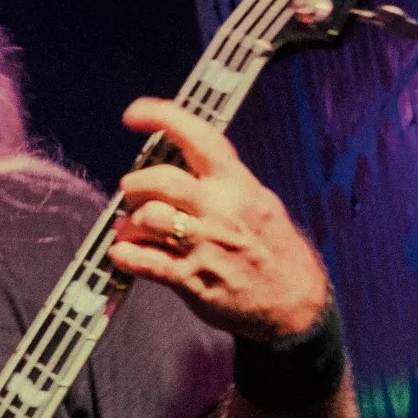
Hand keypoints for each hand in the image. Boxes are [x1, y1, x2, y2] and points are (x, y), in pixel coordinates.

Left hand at [109, 98, 333, 342]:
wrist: (295, 301)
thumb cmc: (274, 249)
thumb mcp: (259, 202)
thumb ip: (222, 183)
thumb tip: (182, 164)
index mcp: (237, 184)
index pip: (198, 137)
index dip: (162, 118)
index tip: (134, 115)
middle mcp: (220, 209)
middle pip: (160, 180)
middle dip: (134, 185)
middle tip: (132, 194)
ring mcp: (205, 245)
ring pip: (147, 218)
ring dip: (129, 223)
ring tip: (131, 230)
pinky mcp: (192, 279)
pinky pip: (145, 262)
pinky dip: (125, 255)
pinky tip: (123, 254)